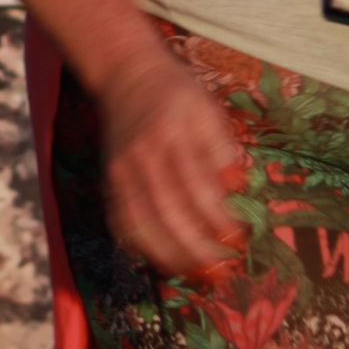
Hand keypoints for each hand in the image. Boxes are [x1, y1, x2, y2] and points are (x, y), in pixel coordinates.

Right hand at [98, 45, 247, 277]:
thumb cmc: (175, 91)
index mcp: (170, 135)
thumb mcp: (207, 108)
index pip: (195, 186)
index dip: (216, 218)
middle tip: (220, 270)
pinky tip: (163, 260)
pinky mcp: (110, 181)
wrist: (125, 74)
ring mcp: (120, 171)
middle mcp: (141, 157)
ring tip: (195, 274)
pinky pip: (122, 221)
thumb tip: (236, 186)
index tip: (238, 239)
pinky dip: (141, 245)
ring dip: (168, 254)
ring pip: (140, 223)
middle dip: (194, 248)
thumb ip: (221, 146)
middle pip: (165, 212)